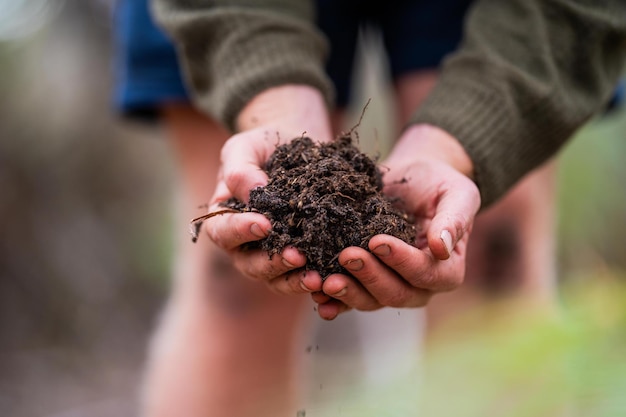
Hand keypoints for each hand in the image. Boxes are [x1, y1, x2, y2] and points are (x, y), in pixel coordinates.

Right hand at [202, 85, 332, 292]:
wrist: (299, 146)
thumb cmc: (265, 145)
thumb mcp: (246, 146)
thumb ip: (241, 169)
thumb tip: (254, 193)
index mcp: (225, 218)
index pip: (223, 232)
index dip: (240, 231)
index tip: (264, 224)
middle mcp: (245, 244)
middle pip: (250, 265)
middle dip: (273, 263)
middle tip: (296, 256)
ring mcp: (273, 254)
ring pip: (277, 279)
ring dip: (296, 280)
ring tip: (317, 277)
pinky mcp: (303, 256)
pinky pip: (305, 276)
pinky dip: (318, 280)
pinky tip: (333, 278)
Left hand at [314, 124, 480, 319]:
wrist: (411, 179)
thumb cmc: (438, 184)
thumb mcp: (456, 193)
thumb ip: (454, 220)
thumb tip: (441, 248)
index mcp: (447, 269)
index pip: (425, 273)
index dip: (401, 261)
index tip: (376, 240)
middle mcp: (420, 286)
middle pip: (396, 293)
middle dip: (370, 276)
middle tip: (347, 255)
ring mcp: (391, 286)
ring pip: (371, 301)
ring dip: (348, 293)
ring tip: (324, 280)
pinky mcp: (366, 282)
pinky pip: (350, 299)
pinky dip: (334, 302)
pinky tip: (316, 297)